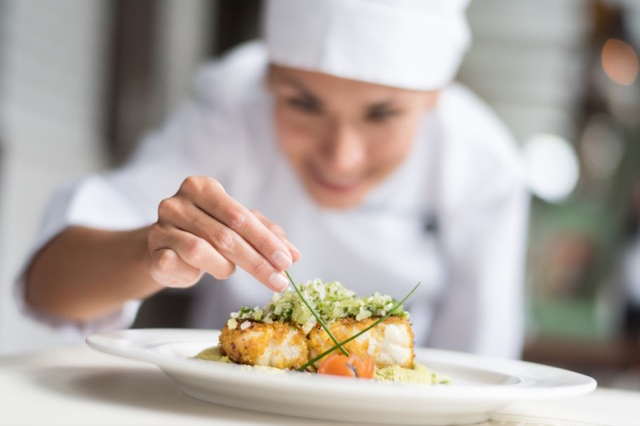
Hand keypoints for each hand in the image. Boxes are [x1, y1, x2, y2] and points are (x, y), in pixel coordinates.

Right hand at [147, 176, 300, 290]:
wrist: (168, 248)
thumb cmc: (208, 233)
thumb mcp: (238, 227)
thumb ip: (266, 235)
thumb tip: (294, 254)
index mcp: (202, 187)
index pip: (241, 217)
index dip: (266, 242)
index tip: (287, 262)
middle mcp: (178, 202)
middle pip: (225, 235)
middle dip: (256, 262)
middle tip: (279, 281)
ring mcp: (160, 226)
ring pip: (201, 251)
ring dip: (224, 267)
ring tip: (229, 271)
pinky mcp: (152, 251)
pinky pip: (176, 264)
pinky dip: (193, 272)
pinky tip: (198, 273)